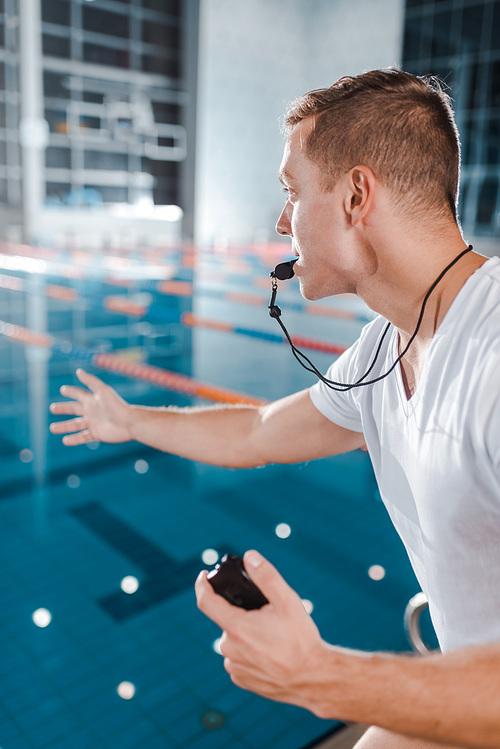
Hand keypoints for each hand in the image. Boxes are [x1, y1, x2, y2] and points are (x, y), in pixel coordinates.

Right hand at [49, 368, 133, 445]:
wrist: (128, 423)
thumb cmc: (116, 405)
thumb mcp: (103, 391)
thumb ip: (91, 381)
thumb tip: (78, 370)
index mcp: (93, 400)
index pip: (79, 394)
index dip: (71, 391)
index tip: (63, 389)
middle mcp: (92, 411)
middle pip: (75, 409)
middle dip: (64, 408)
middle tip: (52, 408)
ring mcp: (94, 423)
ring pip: (76, 425)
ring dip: (64, 426)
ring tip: (52, 428)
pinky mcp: (97, 434)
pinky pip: (83, 437)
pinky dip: (74, 439)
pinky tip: (65, 441)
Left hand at [195, 550, 325, 710]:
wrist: (314, 680)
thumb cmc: (301, 640)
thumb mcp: (288, 601)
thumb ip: (266, 576)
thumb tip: (250, 556)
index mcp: (237, 628)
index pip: (206, 602)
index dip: (202, 585)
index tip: (203, 575)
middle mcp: (230, 649)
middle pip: (227, 620)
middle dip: (243, 614)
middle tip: (268, 616)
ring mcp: (235, 667)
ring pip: (234, 641)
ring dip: (247, 635)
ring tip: (273, 638)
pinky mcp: (242, 681)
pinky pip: (239, 659)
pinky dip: (250, 652)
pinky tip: (270, 654)